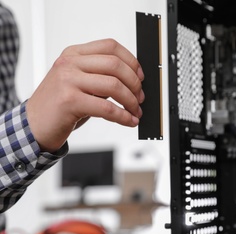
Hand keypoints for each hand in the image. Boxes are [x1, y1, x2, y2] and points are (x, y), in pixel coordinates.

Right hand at [26, 38, 144, 152]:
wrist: (34, 124)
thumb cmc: (60, 105)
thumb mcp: (78, 82)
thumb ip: (100, 76)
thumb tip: (133, 81)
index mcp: (74, 54)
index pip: (110, 46)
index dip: (131, 61)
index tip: (140, 76)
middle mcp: (70, 63)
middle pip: (115, 65)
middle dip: (134, 83)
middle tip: (140, 98)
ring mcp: (68, 80)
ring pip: (114, 86)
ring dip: (131, 101)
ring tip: (135, 111)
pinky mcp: (69, 101)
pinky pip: (107, 108)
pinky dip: (123, 116)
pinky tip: (129, 120)